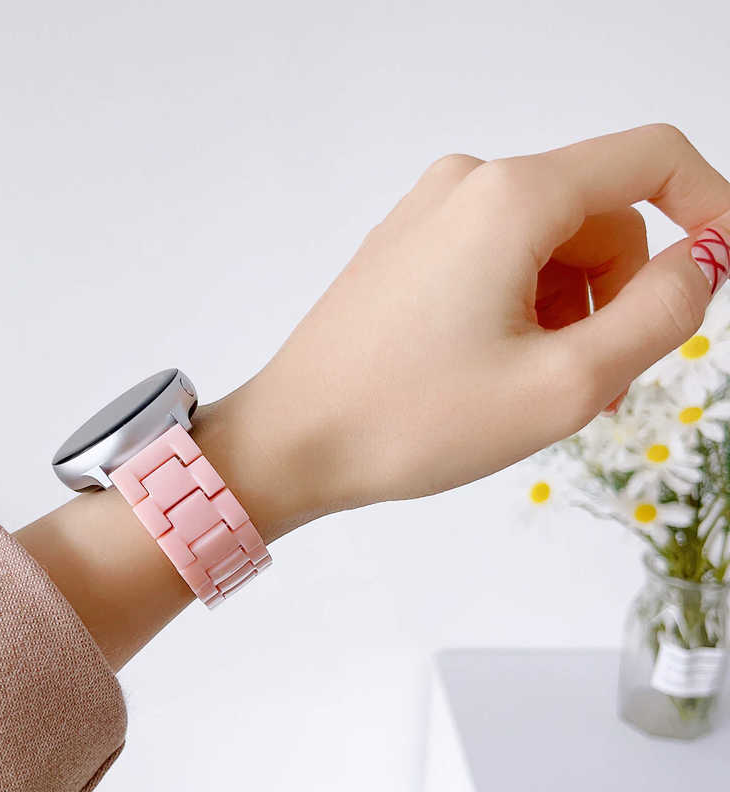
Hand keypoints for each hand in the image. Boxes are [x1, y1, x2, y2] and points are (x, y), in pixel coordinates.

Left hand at [222, 124, 729, 518]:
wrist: (292, 442)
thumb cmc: (410, 420)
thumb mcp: (565, 383)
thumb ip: (661, 313)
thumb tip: (702, 261)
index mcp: (511, 196)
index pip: (651, 160)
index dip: (709, 211)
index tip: (717, 279)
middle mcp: (466, 185)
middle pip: (598, 219)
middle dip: (615, 297)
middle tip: (590, 386)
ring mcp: (428, 216)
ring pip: (548, 250)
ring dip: (566, 315)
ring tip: (532, 391)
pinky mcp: (406, 250)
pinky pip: (497, 264)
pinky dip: (520, 313)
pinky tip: (493, 374)